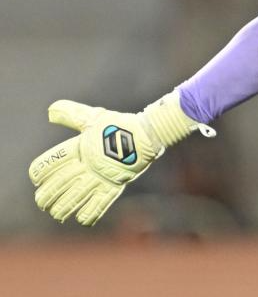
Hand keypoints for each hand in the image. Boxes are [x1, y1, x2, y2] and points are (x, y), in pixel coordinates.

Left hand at [29, 93, 211, 225]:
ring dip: (63, 208)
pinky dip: (90, 214)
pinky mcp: (115, 185)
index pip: (50, 163)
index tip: (37, 179)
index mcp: (78, 148)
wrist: (147, 133)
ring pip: (75, 197)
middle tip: (42, 203)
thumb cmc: (118, 124)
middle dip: (47, 196)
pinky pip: (100, 204)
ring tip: (57, 214)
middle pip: (59, 184)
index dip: (39, 172)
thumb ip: (71, 115)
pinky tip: (82, 219)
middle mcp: (86, 164)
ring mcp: (101, 176)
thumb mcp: (93, 117)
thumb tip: (50, 111)